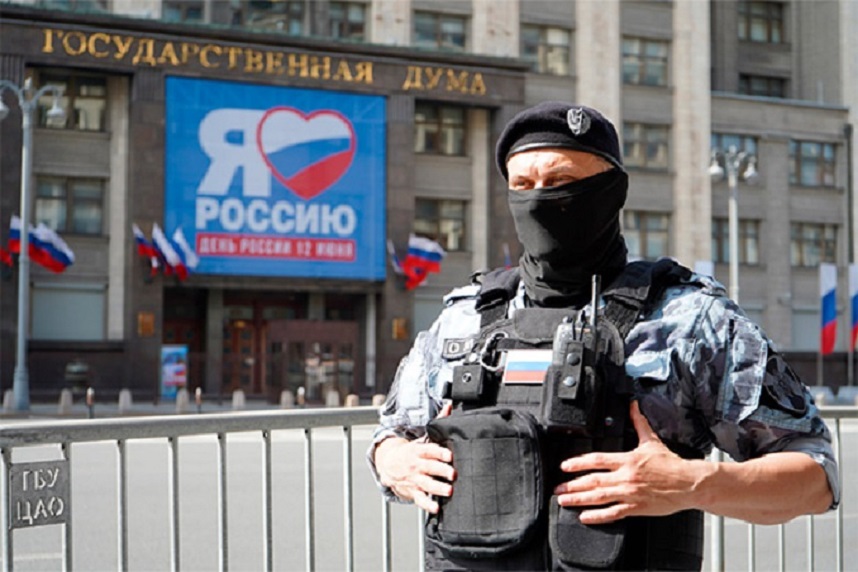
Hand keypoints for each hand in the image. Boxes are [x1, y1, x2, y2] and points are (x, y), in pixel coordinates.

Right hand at [374, 402, 455, 513]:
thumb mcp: (422, 437)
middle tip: (453, 474)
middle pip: (429, 467)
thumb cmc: (411, 451)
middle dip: (441, 471)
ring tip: (448, 491)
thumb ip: (437, 422)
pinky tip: (436, 508)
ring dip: (437, 488)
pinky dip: (427, 504)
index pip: (429, 450)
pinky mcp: (413, 491)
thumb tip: (449, 406)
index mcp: (419, 450)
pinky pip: (420, 499)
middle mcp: (416, 465)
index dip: (439, 452)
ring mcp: (414, 479)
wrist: (388, 464)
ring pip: (426, 484)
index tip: (449, 455)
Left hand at [553, 401, 705, 523]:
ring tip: (564, 501)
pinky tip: (585, 517)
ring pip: (598, 497)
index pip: (596, 460)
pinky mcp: (636, 508)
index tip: (565, 466)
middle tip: (557, 488)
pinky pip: (613, 513)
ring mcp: (629, 494)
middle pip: (592, 481)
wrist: (689, 483)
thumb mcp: (651, 441)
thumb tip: (634, 407)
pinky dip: (597, 516)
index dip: (578, 463)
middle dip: (572, 485)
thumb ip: (639, 423)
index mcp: (627, 460)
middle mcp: (625, 477)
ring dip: (578, 499)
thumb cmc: (671, 464)